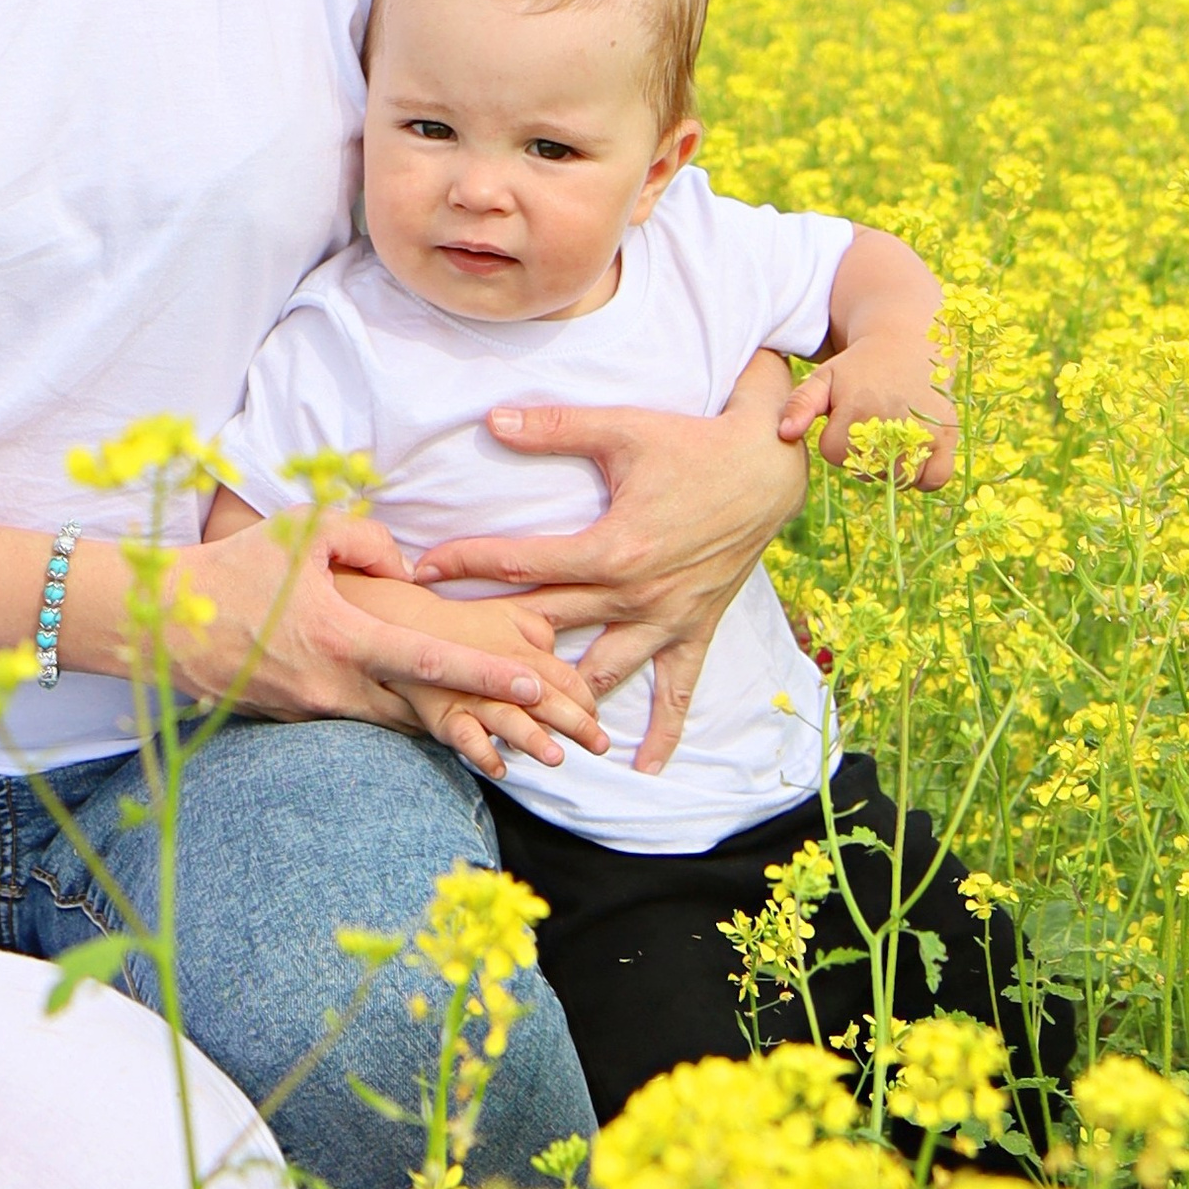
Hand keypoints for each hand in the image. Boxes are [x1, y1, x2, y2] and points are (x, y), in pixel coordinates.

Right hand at [168, 509, 610, 748]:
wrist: (165, 623)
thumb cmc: (235, 569)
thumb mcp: (300, 532)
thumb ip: (367, 539)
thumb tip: (408, 568)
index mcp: (343, 641)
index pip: (430, 663)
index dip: (487, 675)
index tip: (537, 685)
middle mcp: (335, 689)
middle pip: (427, 709)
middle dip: (486, 720)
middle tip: (551, 728)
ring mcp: (317, 713)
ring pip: (396, 718)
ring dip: (445, 719)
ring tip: (507, 726)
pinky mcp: (301, 720)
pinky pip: (361, 716)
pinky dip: (397, 712)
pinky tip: (431, 708)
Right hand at [335, 575, 605, 772]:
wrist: (382, 617)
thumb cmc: (448, 615)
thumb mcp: (505, 611)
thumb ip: (534, 627)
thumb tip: (554, 648)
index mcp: (512, 642)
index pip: (559, 673)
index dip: (582, 697)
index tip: (597, 715)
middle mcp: (490, 666)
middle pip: (540, 697)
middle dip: (572, 721)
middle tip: (600, 743)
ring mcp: (460, 690)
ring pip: (502, 716)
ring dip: (530, 737)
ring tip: (556, 756)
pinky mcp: (432, 710)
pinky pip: (457, 735)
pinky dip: (478, 751)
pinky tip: (498, 766)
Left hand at [407, 372, 805, 771]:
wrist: (766, 469)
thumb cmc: (692, 444)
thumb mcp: (623, 429)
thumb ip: (556, 428)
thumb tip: (492, 419)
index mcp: (610, 549)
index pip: (520, 563)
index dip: (466, 563)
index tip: (422, 572)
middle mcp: (634, 595)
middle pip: (547, 626)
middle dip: (492, 639)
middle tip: (442, 654)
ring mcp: (665, 621)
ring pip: (601, 672)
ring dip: (560, 698)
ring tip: (515, 723)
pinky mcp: (694, 631)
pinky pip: (678, 692)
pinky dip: (661, 733)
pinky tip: (638, 769)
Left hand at [777, 339, 956, 488]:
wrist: (910, 340)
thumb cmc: (860, 365)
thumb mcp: (825, 377)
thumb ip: (800, 404)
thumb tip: (784, 434)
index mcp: (857, 410)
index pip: (834, 454)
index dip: (835, 438)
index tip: (846, 415)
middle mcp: (891, 424)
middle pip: (865, 470)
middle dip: (861, 452)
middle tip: (870, 422)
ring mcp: (923, 433)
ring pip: (897, 478)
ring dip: (890, 466)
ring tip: (889, 434)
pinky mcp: (947, 438)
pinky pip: (934, 478)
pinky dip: (924, 474)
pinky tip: (913, 453)